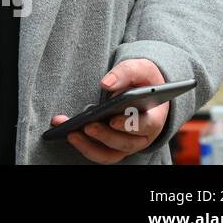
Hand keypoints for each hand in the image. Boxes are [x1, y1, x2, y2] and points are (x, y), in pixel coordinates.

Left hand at [49, 58, 168, 162]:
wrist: (143, 89)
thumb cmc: (143, 80)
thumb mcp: (140, 69)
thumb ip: (125, 73)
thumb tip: (105, 84)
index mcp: (154, 117)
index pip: (146, 126)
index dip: (130, 125)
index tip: (113, 120)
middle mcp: (142, 136)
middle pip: (126, 143)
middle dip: (106, 136)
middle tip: (87, 126)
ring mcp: (127, 144)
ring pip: (111, 153)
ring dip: (90, 147)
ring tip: (71, 134)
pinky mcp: (112, 146)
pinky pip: (99, 153)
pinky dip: (84, 147)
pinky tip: (68, 133)